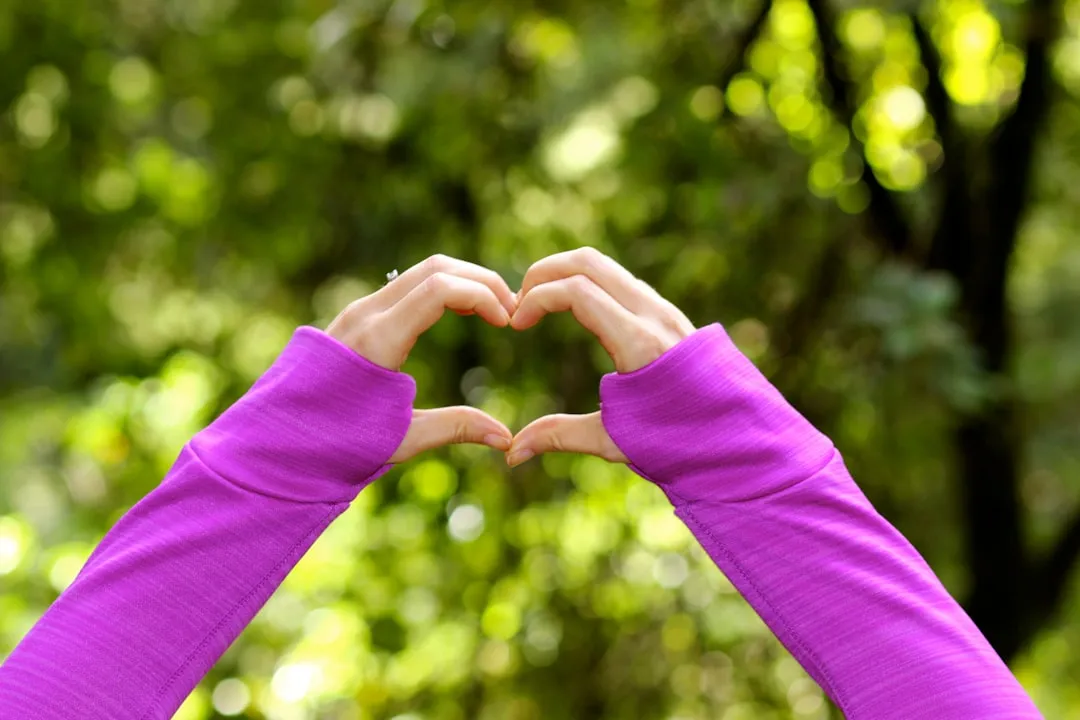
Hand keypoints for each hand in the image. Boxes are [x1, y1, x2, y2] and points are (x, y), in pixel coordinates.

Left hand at [326, 254, 517, 462]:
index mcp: (378, 340)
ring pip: (421, 272)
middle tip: (511, 310)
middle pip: (436, 268)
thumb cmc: (337, 444)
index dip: (484, 296)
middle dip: (481, 281)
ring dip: (462, 282)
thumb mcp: (402, 438)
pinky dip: (441, 289)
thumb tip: (506, 439)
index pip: (441, 289)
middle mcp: (366, 315)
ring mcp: (358, 311)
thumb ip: (456, 428)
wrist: (279, 440)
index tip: (507, 323)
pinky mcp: (357, 317)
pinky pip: (406, 287)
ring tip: (492, 311)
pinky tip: (461, 313)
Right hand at [506, 247, 695, 465]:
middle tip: (520, 301)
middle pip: (588, 261)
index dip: (536, 299)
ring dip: (566, 273)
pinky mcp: (668, 314)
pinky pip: (621, 280)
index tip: (516, 325)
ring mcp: (664, 310)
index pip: (576, 291)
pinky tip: (572, 309)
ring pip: (606, 265)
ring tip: (539, 303)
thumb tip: (514, 453)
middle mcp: (654, 316)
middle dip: (544, 272)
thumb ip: (560, 435)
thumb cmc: (679, 444)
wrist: (738, 439)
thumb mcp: (614, 440)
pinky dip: (588, 282)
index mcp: (639, 343)